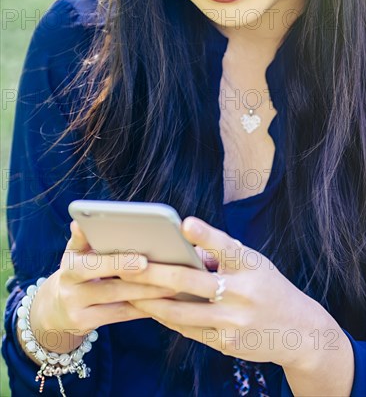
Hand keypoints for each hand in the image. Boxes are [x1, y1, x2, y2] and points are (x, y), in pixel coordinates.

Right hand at [27, 221, 175, 353]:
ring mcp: (77, 310)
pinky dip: (142, 308)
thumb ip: (82, 239)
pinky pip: (120, 315)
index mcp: (69, 267)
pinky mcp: (86, 324)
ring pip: (119, 302)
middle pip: (110, 287)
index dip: (118, 262)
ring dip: (148, 294)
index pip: (94, 264)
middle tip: (168, 273)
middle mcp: (70, 290)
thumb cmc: (76, 271)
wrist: (55, 307)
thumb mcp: (73, 253)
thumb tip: (79, 221)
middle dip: (142, 281)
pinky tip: (162, 301)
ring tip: (173, 286)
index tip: (143, 260)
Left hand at [128, 217, 328, 368]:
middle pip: (190, 281)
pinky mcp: (227, 343)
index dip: (205, 234)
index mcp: (250, 265)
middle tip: (125, 265)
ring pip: (182, 312)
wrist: (301, 332)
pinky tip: (150, 310)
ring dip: (151, 302)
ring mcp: (234, 321)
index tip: (185, 224)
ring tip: (127, 292)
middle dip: (153, 273)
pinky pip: (189, 330)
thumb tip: (182, 248)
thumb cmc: (268, 286)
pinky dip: (167, 319)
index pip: (226, 246)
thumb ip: (221, 254)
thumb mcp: (254, 263)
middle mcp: (242, 292)